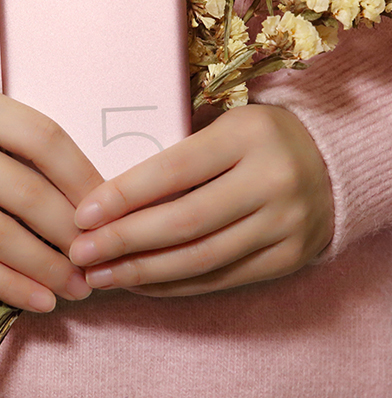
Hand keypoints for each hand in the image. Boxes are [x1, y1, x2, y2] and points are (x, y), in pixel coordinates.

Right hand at [0, 75, 102, 311]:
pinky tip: (38, 298)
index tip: (105, 208)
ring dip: (45, 267)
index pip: (42, 139)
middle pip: (24, 192)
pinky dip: (6, 284)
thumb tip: (82, 193)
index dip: (81, 177)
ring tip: (77, 286)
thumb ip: (18, 139)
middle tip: (98, 256)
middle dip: (70, 232)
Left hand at [69, 105, 333, 296]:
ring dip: (143, 272)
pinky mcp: (289, 257)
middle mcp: (271, 180)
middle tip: (80, 252)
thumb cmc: (257, 137)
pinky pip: (222, 278)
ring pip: (201, 258)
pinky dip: (176, 285)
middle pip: (185, 221)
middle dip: (124, 241)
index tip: (83, 214)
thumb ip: (176, 151)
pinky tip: (141, 284)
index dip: (124, 195)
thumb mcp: (223, 124)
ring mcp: (285, 224)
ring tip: (100, 276)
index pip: (174, 169)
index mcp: (247, 135)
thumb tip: (110, 191)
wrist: (330, 162)